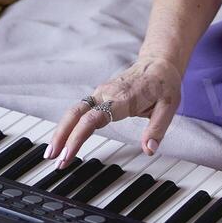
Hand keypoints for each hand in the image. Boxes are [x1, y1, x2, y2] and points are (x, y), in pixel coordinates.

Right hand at [45, 54, 182, 167]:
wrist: (159, 63)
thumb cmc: (164, 85)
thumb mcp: (169, 107)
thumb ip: (157, 128)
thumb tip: (149, 150)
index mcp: (123, 98)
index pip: (93, 118)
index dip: (77, 137)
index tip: (68, 155)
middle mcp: (106, 94)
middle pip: (75, 113)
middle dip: (61, 136)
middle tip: (52, 158)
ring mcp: (100, 93)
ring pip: (74, 111)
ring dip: (61, 132)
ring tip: (52, 154)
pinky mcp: (99, 95)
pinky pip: (79, 110)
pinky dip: (68, 125)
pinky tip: (64, 140)